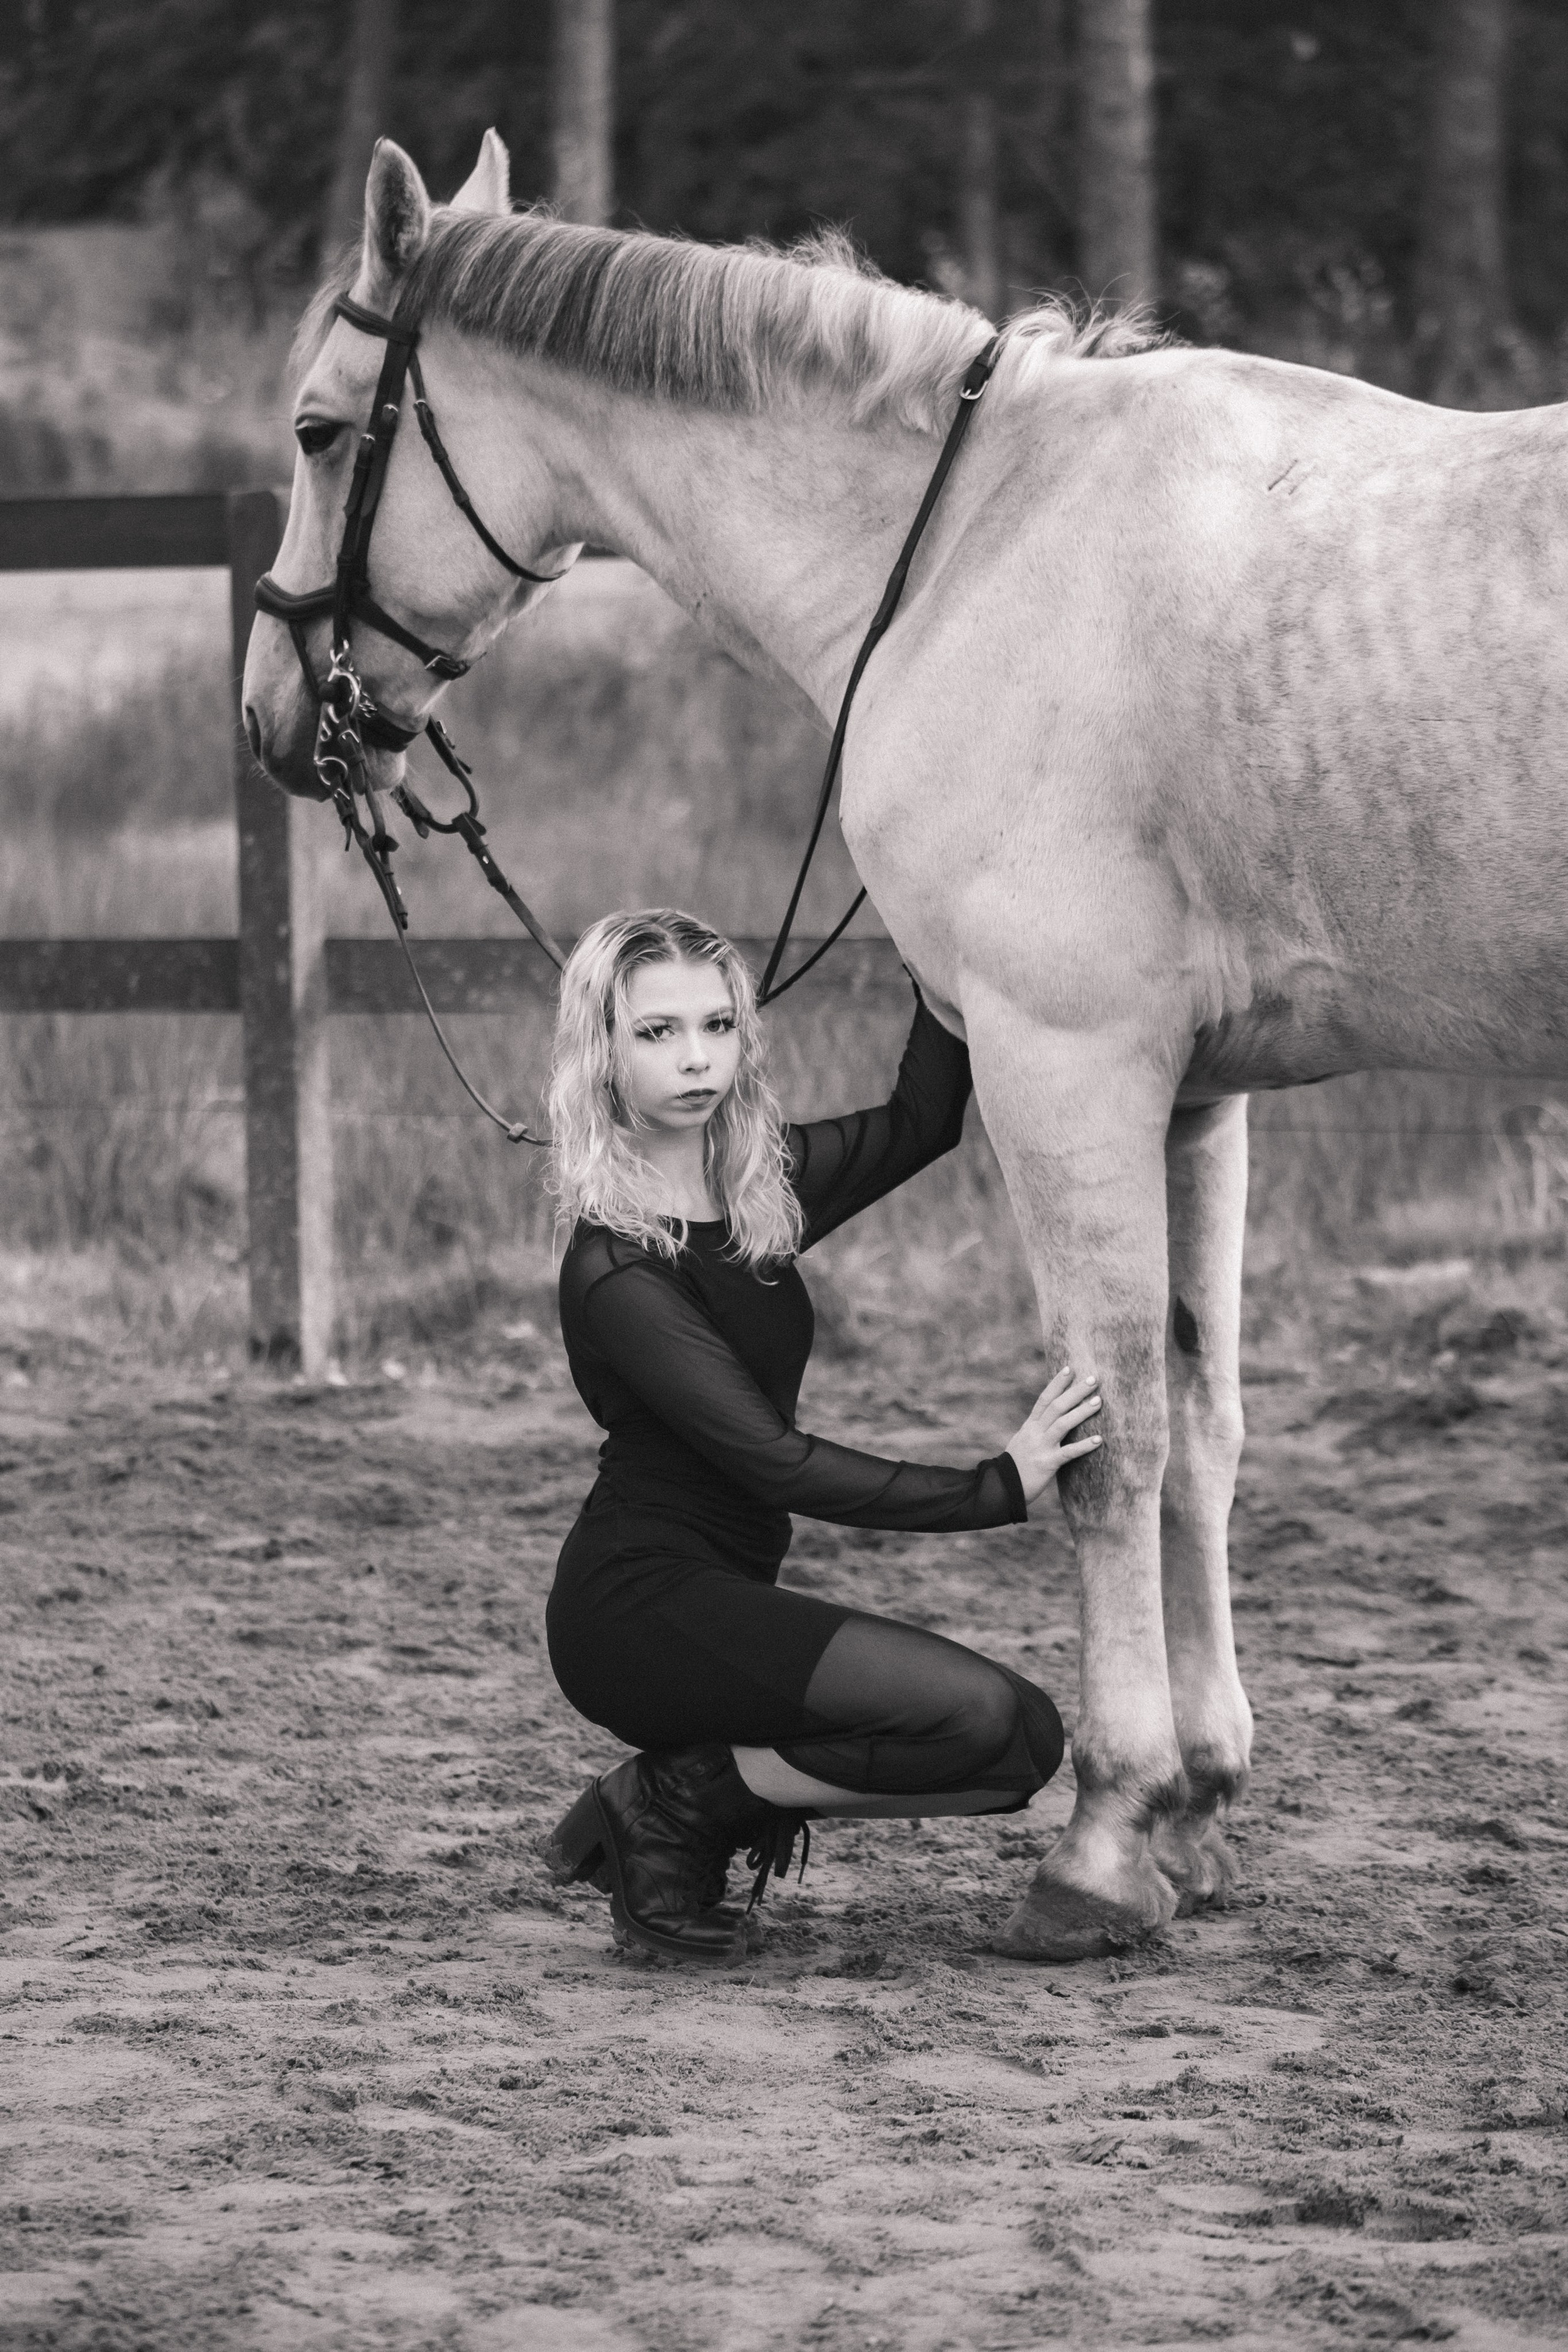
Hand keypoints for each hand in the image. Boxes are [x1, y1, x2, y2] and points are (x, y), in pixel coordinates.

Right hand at [1005, 1367, 1102, 1505]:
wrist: (1001, 1488)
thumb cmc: (1016, 1464)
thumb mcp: (1023, 1440)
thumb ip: (1036, 1429)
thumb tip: (1048, 1417)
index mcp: (1030, 1425)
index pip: (1044, 1398)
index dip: (1057, 1383)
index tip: (1070, 1368)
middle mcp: (1035, 1432)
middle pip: (1056, 1406)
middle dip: (1075, 1391)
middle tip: (1093, 1379)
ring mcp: (1041, 1447)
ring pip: (1063, 1424)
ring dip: (1082, 1411)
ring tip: (1099, 1401)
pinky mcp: (1047, 1464)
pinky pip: (1068, 1453)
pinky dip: (1084, 1446)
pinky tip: (1099, 1440)